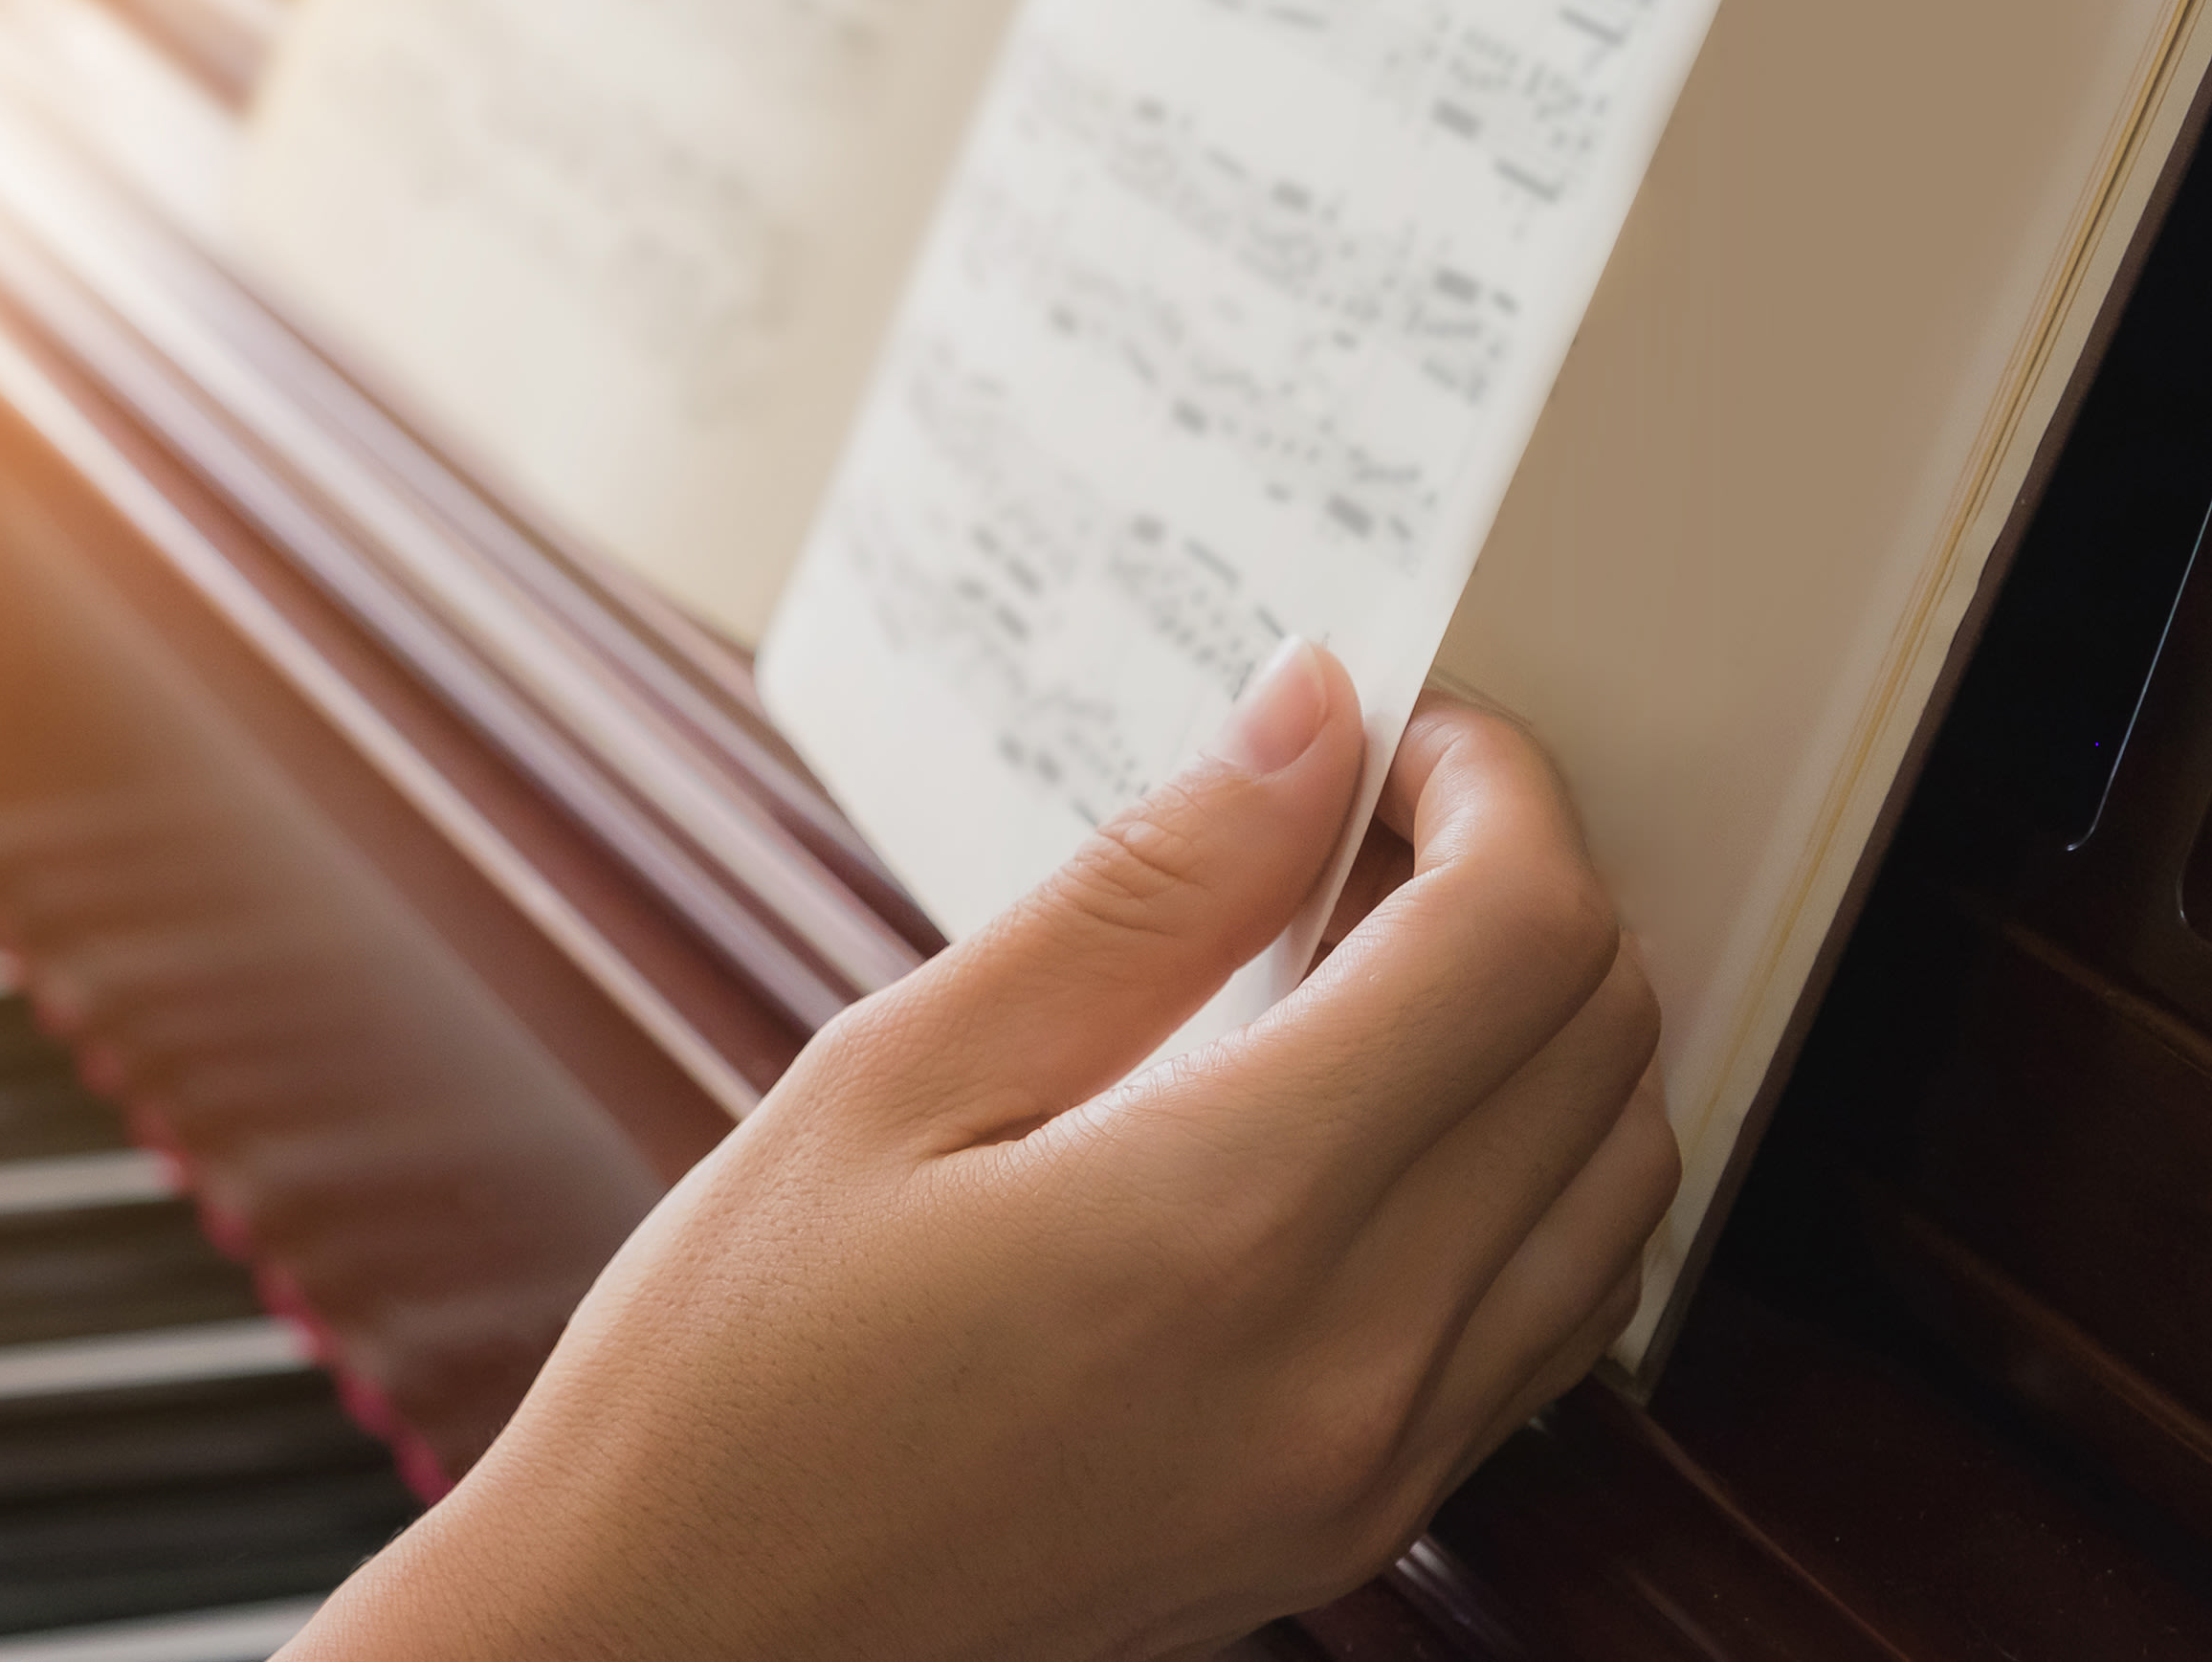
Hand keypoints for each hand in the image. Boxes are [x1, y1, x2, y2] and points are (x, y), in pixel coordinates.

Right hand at [289, 642, 1674, 1661]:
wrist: (678, 1636)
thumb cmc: (732, 1373)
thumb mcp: (891, 1078)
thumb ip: (1139, 893)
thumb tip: (1306, 726)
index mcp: (1222, 1226)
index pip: (1518, 943)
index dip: (1493, 786)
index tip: (1397, 737)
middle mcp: (1351, 1367)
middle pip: (1603, 1047)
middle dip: (1527, 880)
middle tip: (1363, 822)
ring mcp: (1374, 1470)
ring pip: (1618, 1186)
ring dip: (1547, 1029)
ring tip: (1367, 958)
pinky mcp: (1359, 1528)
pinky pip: (1550, 1318)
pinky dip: (1526, 1176)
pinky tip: (1372, 1120)